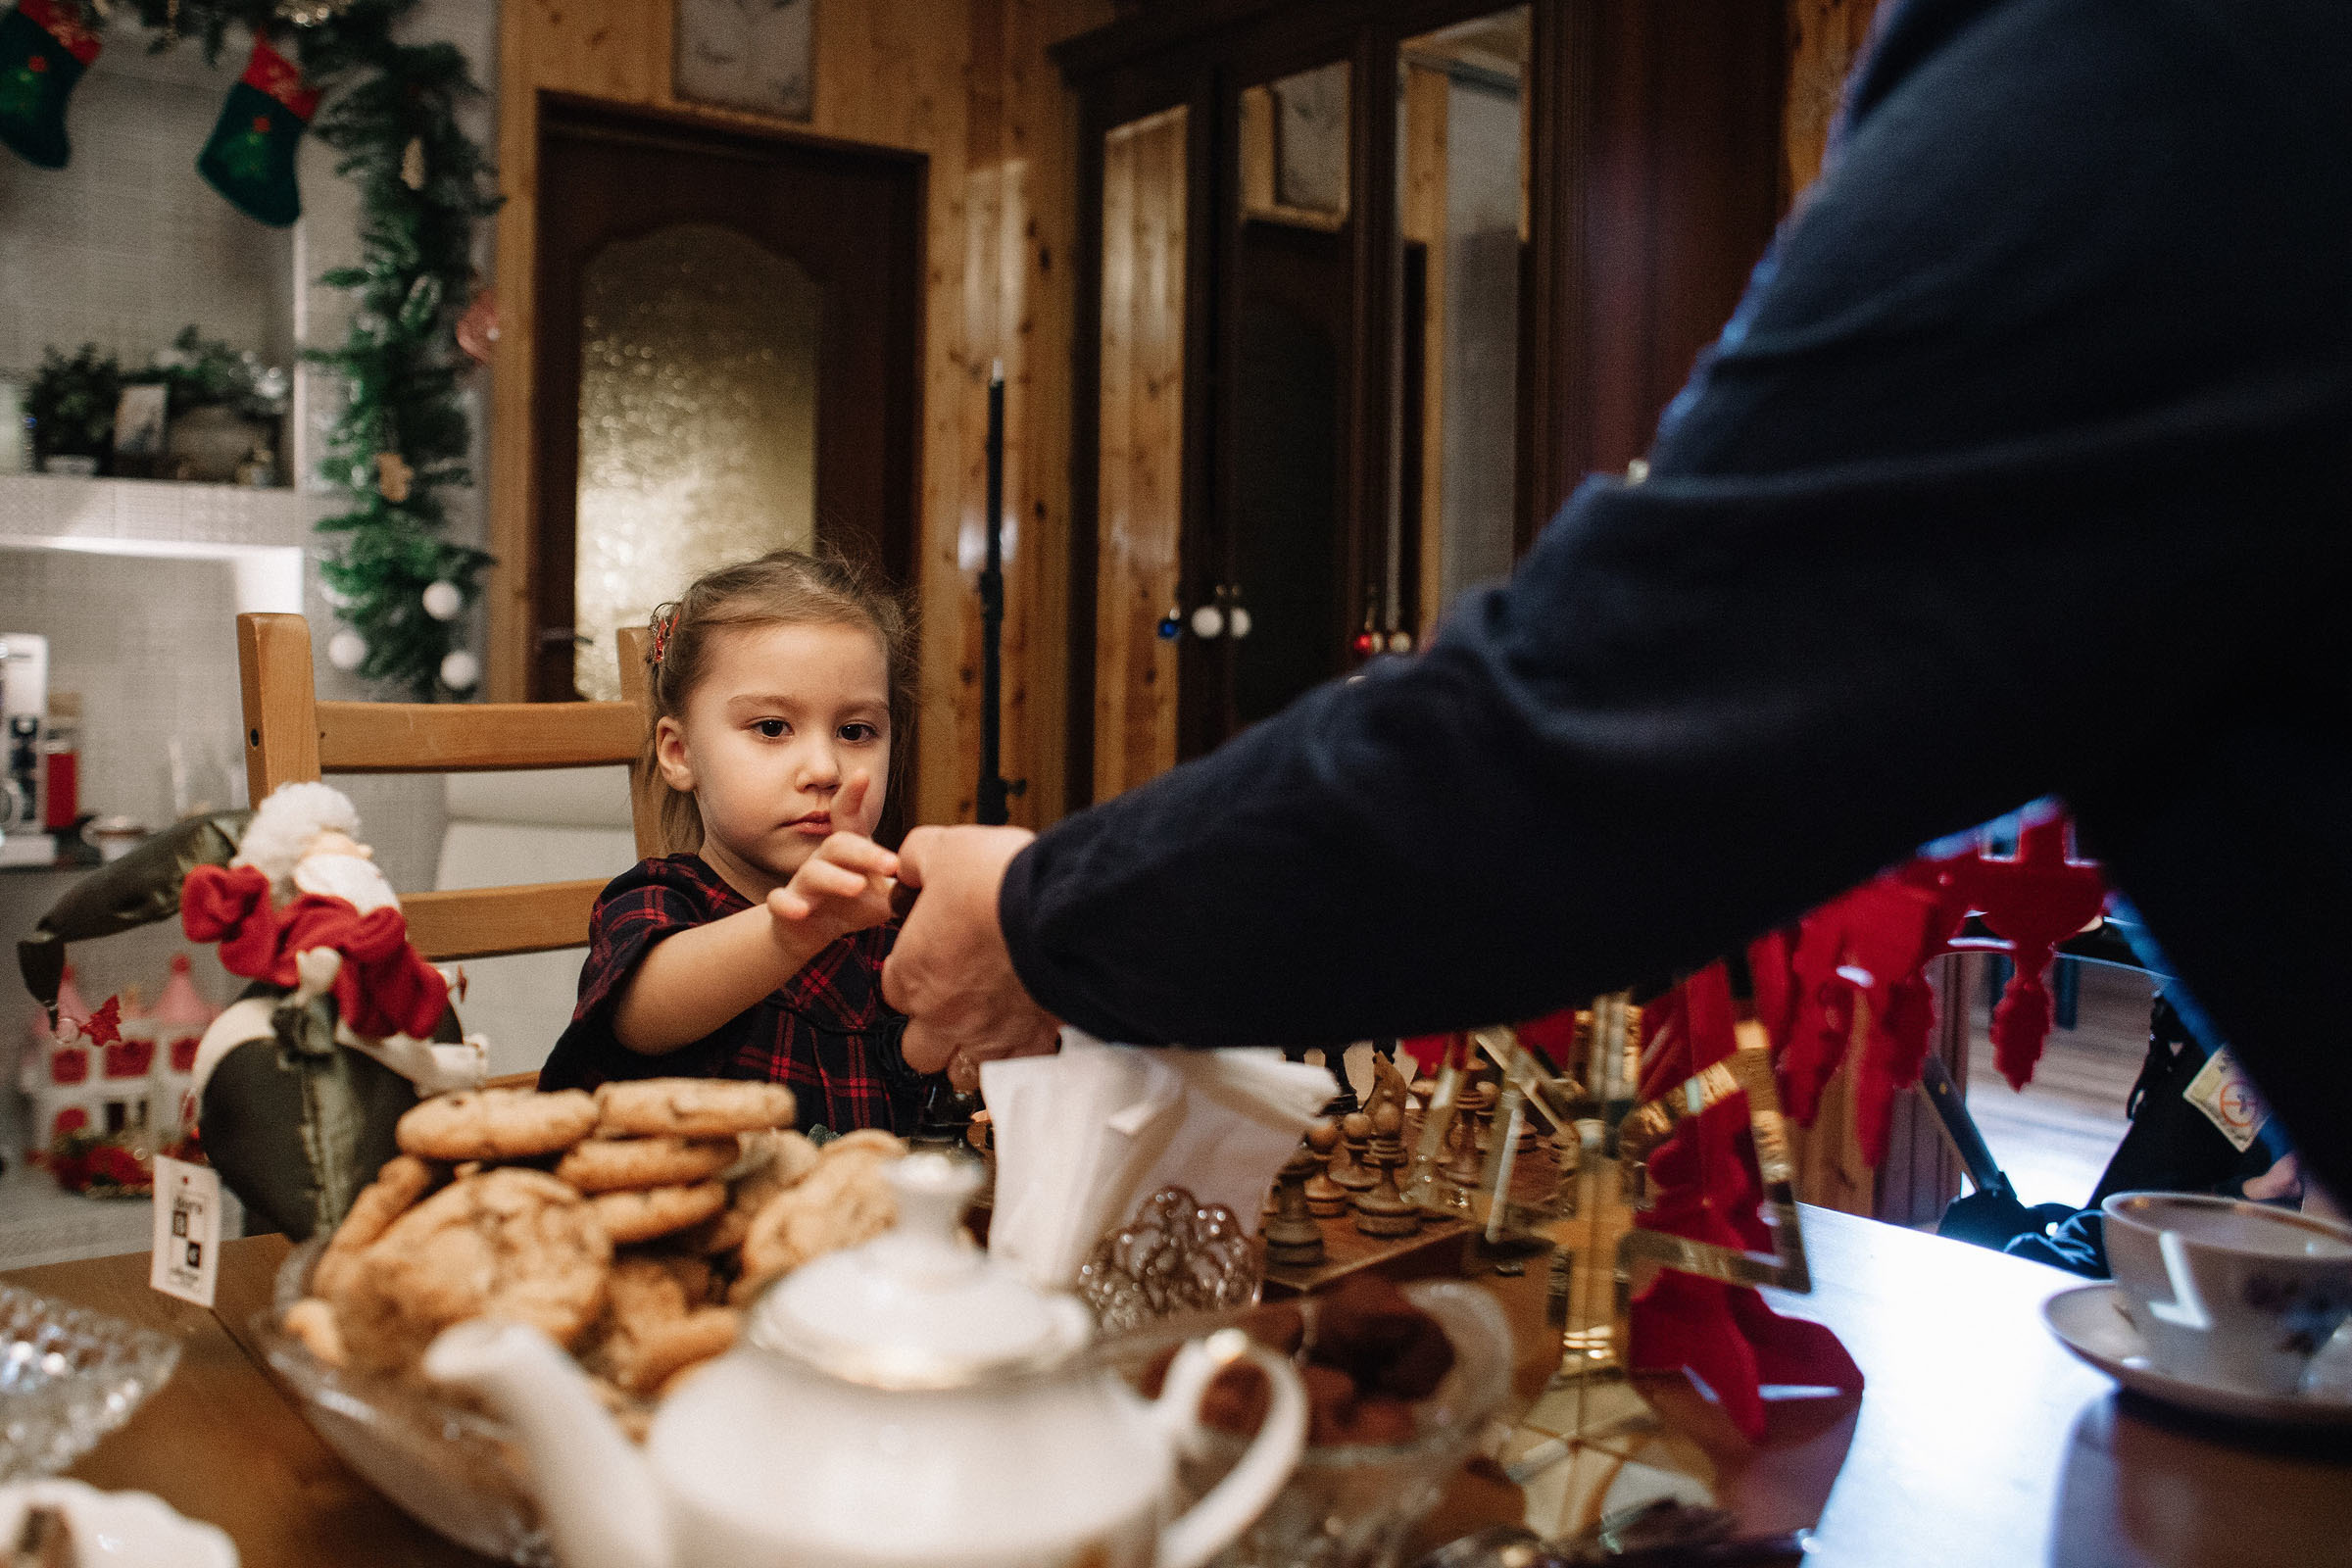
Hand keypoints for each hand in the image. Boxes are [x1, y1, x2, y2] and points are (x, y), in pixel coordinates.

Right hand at [767, 786, 899, 945]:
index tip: (863, 775)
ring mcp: (803, 883)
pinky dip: (788, 904)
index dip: (853, 795)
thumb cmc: (852, 905)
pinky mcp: (786, 908)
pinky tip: (801, 911)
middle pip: (839, 844)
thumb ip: (908, 880)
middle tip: (891, 864)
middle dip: (865, 852)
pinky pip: (780, 902)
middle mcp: (823, 860)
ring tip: (857, 886)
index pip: (848, 817)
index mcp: (847, 851)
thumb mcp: (884, 891)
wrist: (808, 933)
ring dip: (836, 878)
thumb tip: (950, 870)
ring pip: (813, 872)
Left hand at [882, 824, 1060, 1088]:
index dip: (911, 975)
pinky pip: (1017, 1068)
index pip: (894, 992)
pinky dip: (1020, 1055)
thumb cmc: (997, 881)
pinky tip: (1029, 1029)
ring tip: (990, 1026)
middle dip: (933, 1032)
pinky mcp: (1031, 1041)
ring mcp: (987, 1035)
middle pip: (918, 1051)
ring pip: (962, 1073)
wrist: (1060, 907)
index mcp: (912, 974)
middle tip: (956, 1004)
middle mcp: (943, 1015)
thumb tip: (907, 864)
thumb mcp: (944, 849)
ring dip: (970, 1054)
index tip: (932, 959)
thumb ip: (915, 858)